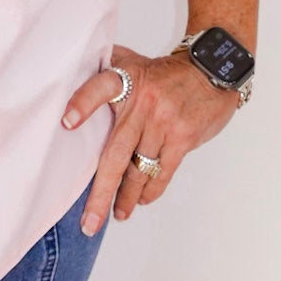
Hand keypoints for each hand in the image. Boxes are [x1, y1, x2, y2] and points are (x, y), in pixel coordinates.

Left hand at [62, 40, 239, 235]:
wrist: (212, 69)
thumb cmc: (166, 72)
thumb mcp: (133, 60)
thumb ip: (106, 69)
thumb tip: (70, 79)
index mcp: (127, 78)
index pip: (100, 87)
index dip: (83, 103)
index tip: (67, 123)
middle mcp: (143, 101)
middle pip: (116, 151)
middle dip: (101, 190)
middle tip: (89, 220)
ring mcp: (164, 122)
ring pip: (139, 168)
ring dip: (126, 196)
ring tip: (116, 214)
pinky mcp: (183, 137)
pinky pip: (163, 171)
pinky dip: (151, 189)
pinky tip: (141, 199)